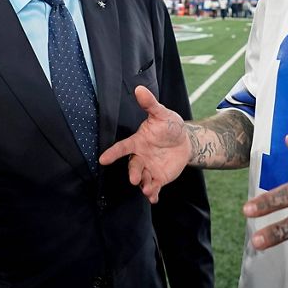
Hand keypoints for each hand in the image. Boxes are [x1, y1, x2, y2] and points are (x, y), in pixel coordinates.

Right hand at [97, 86, 190, 202]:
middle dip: (133, 173)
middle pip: (133, 166)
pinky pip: (153, 187)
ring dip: (143, 185)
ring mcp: (149, 169)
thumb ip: (150, 104)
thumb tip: (140, 89)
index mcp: (138, 142)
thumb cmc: (169, 126)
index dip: (113, 153)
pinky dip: (152, 194)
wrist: (184, 141)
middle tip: (134, 179)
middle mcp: (140, 157)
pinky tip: (153, 198)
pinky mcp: (158, 178)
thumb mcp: (162, 114)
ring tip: (147, 190)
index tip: (103, 159)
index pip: (123, 148)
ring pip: (142, 179)